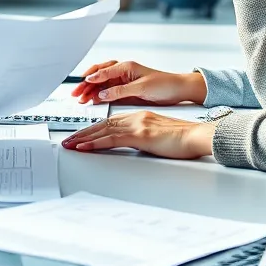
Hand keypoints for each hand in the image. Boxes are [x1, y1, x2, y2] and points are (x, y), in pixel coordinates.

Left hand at [61, 112, 215, 158]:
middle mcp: (136, 118)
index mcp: (140, 117)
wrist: (197, 136)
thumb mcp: (159, 136)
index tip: (81, 136)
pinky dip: (95, 143)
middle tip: (68, 140)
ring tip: (69, 145)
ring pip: (103, 130)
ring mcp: (137, 125)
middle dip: (83, 133)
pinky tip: (84, 148)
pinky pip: (111, 139)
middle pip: (103, 124)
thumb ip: (144, 136)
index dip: (94, 129)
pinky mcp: (140, 135)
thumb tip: (134, 144)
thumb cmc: (183, 139)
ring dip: (83, 138)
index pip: (110, 122)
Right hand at [70, 60, 205, 105]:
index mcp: (126, 67)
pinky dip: (100, 95)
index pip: (104, 71)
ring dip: (91, 90)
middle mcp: (123, 72)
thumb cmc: (164, 84)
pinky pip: (109, 91)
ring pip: (102, 84)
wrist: (179, 90)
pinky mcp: (127, 91)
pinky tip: (93, 100)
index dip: (92, 77)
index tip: (82, 84)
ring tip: (81, 98)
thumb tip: (102, 93)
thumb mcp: (141, 88)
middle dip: (86, 83)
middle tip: (76, 93)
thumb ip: (120, 91)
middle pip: (100, 76)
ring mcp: (124, 82)